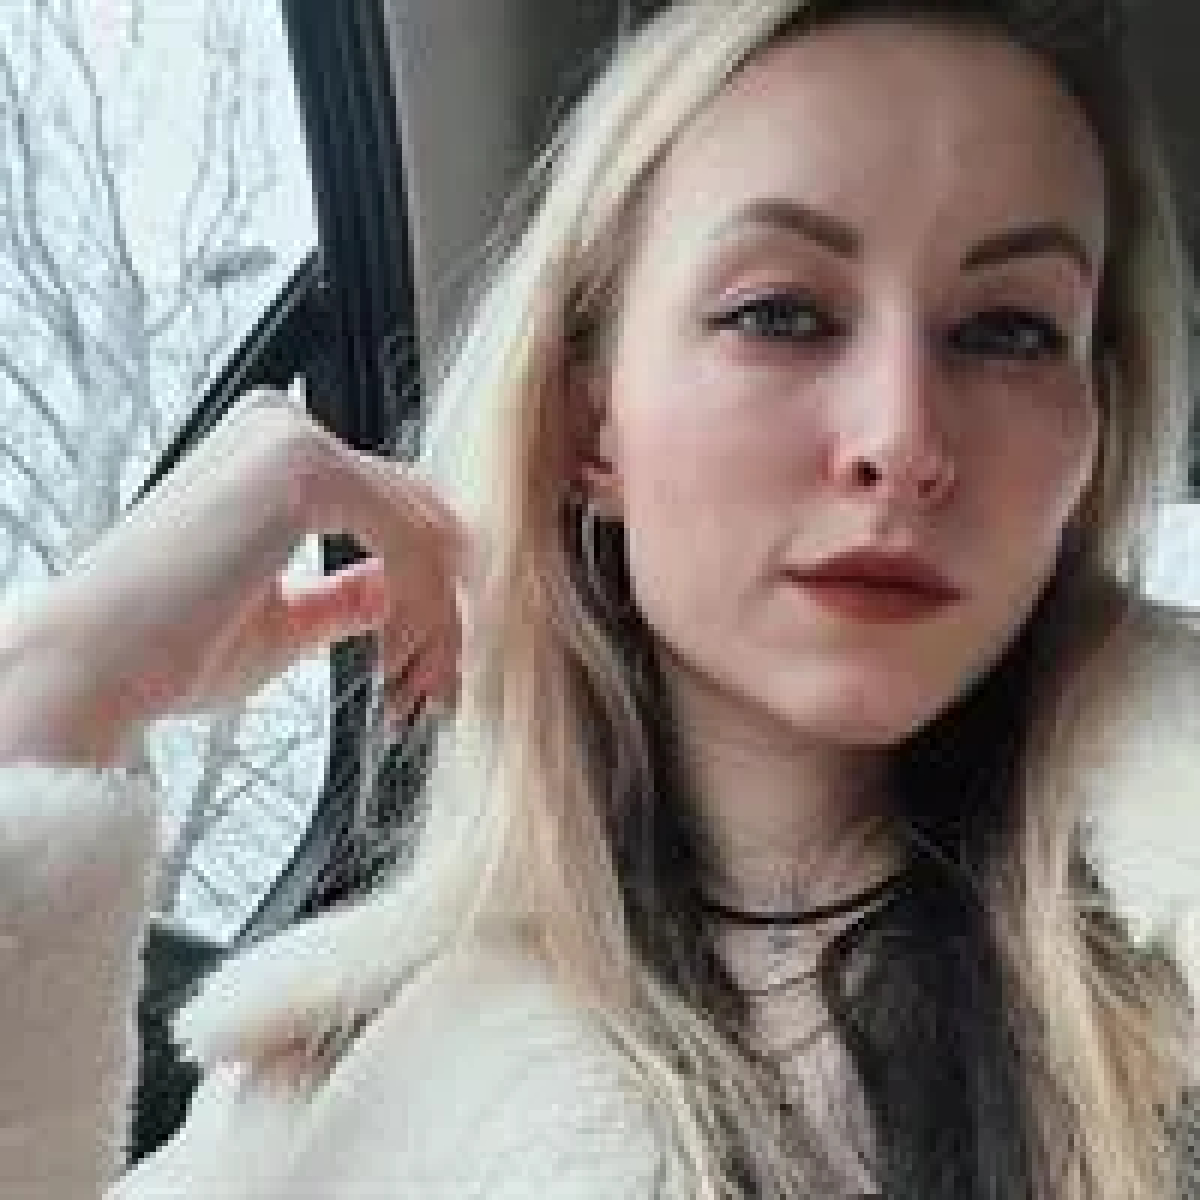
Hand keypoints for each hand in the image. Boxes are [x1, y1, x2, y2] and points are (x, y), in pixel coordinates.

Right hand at [0, 382, 471, 762]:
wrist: (97, 666)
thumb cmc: (168, 651)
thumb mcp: (284, 620)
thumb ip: (343, 594)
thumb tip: (392, 587)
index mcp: (272, 453)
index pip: (391, 506)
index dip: (427, 587)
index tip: (432, 663)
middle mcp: (285, 430)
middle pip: (417, 516)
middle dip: (440, 610)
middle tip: (437, 687)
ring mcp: (295, 440)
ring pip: (422, 532)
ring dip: (434, 620)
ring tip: (415, 689)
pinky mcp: (305, 469)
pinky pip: (408, 540)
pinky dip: (419, 608)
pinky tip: (395, 660)